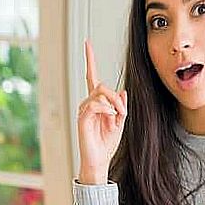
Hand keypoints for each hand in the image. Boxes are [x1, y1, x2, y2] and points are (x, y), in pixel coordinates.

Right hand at [77, 39, 127, 184]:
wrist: (100, 160)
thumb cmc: (107, 143)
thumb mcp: (120, 122)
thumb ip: (121, 107)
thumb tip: (122, 92)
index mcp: (97, 102)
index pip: (92, 77)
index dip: (90, 60)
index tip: (87, 43)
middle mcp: (88, 103)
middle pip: (100, 85)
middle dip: (114, 96)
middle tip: (123, 112)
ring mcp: (83, 110)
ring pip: (99, 93)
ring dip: (113, 104)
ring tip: (118, 117)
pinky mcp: (82, 118)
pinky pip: (94, 104)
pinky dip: (105, 109)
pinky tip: (109, 117)